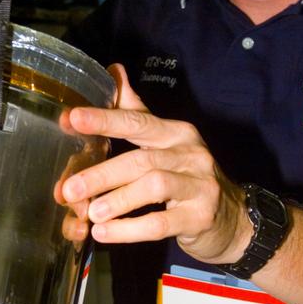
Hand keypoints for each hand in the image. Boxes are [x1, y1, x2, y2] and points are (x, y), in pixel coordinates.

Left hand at [57, 64, 248, 263]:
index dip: (104, 119)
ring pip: (154, 186)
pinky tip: (105, 233)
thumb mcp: (167, 142)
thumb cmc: (189, 178)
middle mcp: (189, 154)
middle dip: (102, 174)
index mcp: (175, 133)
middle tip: (69, 189)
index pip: (137, 121)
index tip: (72, 119)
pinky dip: (129, 229)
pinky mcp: (200, 217)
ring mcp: (198, 185)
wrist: (233, 219)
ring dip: (117, 200)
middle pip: (141, 159)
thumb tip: (112, 70)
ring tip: (90, 212)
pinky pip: (160, 223)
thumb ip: (137, 112)